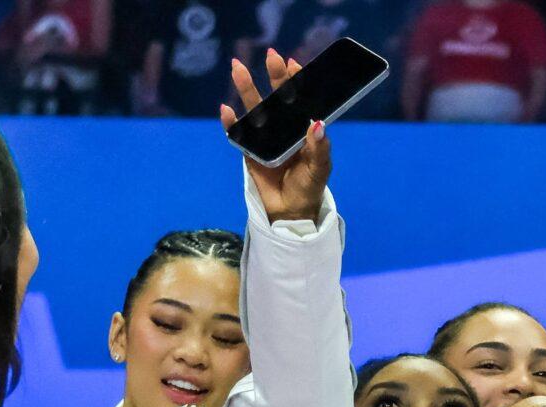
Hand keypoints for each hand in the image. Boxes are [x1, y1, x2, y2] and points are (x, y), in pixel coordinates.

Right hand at [223, 50, 330, 223]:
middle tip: (271, 56)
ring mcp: (265, 138)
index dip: (295, 80)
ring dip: (246, 89)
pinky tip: (226, 110)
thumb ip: (319, 148)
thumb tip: (317, 124)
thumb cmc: (308, 187)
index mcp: (302, 129)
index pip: (299, 99)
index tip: (292, 63)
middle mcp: (283, 128)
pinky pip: (238, 134)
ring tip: (237, 68)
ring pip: (254, 109)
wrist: (290, 212)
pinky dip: (231, 123)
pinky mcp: (249, 151)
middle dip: (273, 76)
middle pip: (276, 98)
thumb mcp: (319, 169)